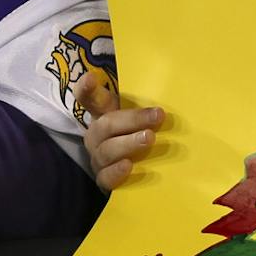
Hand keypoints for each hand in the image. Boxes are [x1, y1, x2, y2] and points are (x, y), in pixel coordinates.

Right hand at [73, 70, 163, 191]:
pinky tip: (129, 166)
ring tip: (149, 138)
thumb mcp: (138, 118)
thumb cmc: (137, 136)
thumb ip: (144, 106)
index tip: (90, 76)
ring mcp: (97, 158)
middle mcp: (95, 135)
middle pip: (106, 124)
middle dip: (133, 119)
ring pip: (106, 150)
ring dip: (128, 143)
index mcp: (101, 115)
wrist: (132, 173)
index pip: (88, 98)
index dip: (87, 88)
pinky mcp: (103, 179)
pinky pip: (105, 177)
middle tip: (157, 115)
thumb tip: (169, 94)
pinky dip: (116, 172)